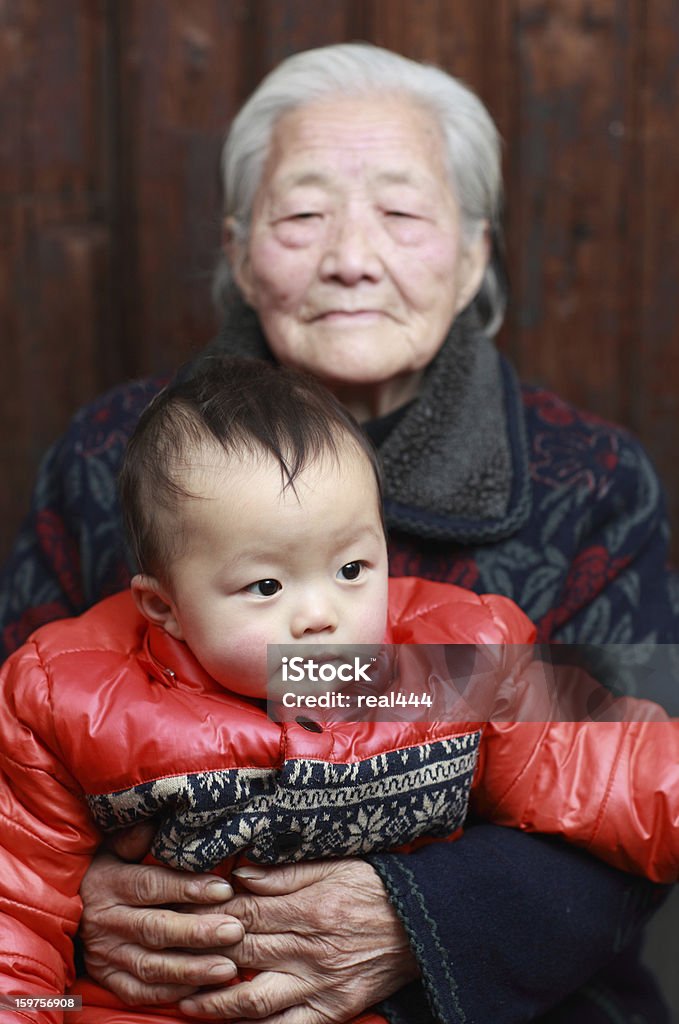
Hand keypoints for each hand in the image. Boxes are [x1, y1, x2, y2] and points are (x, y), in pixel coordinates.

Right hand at [79, 847, 244, 1004]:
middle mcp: (106, 921)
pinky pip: (140, 992)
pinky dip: (169, 993)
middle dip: (198, 932)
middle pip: (155, 929)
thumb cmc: (103, 872)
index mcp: (109, 883)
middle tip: (235, 931)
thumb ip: (133, 837)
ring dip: (191, 969)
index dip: (188, 888)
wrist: (64, 911)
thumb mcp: (111, 848)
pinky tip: (200, 989)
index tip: (224, 889)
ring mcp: (106, 954)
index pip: (151, 885)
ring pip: (151, 966)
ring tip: (228, 967)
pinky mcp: (107, 980)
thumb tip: (153, 823)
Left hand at [178, 858, 418, 1021]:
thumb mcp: (334, 865)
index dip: (206, 913)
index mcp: (306, 906)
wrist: (424, 922)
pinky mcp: (333, 1009)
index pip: (243, 910)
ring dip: (215, 1001)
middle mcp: (307, 947)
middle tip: (166, 952)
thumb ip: (284, 873)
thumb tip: (239, 874)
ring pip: (254, 998)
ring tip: (185, 1002)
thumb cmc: (375, 887)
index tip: (178, 912)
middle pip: (242, 950)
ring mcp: (318, 983)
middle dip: (201, 951)